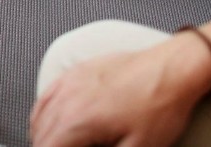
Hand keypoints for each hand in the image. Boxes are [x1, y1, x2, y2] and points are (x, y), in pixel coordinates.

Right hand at [30, 36, 210, 146]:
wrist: (171, 69)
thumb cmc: (158, 107)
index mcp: (77, 122)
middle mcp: (66, 99)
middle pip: (40, 135)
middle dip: (47, 146)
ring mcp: (68, 82)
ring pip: (39, 116)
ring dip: (43, 135)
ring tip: (57, 144)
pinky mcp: (76, 72)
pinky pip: (47, 95)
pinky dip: (43, 113)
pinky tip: (52, 121)